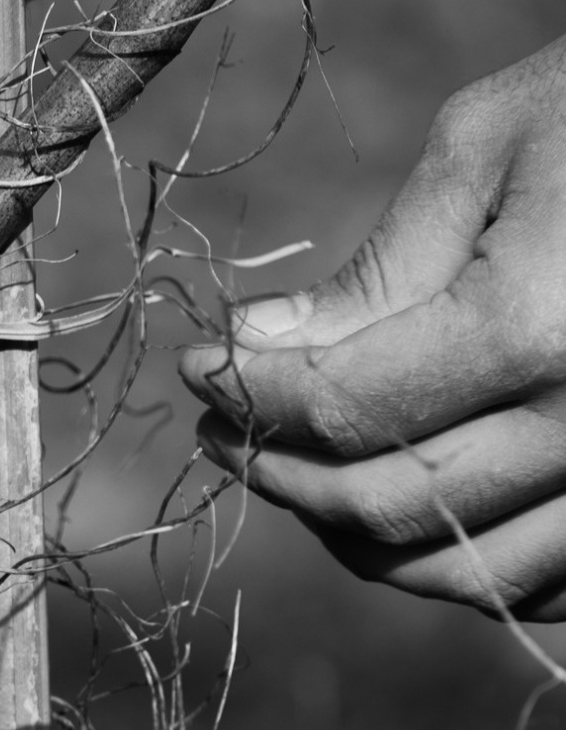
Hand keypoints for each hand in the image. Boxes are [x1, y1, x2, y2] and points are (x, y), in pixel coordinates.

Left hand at [180, 35, 565, 621]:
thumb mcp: (488, 147)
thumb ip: (375, 270)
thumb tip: (259, 346)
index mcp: (542, 327)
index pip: (346, 406)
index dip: (250, 394)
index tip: (199, 365)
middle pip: (389, 507)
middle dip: (280, 471)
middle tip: (223, 425)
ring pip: (466, 573)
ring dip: (356, 537)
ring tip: (295, 472)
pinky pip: (547, 583)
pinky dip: (459, 558)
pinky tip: (409, 502)